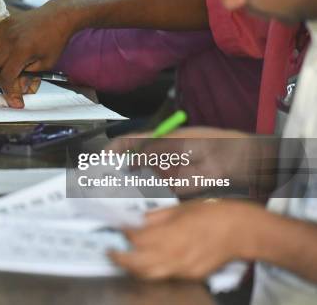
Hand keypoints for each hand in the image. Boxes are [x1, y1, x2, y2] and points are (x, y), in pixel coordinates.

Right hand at [0, 0, 76, 107]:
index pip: (6, 77)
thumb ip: (31, 77)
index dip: (9, 92)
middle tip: (11, 86)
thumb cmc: (55, 39)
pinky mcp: (2, 23)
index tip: (15, 101)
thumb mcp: (47, 63)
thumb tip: (20, 90)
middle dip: (1, 81)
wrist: (57, 17)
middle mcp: (9, 40)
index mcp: (22, 51)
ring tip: (3, 70)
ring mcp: (4, 30)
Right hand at [107, 127, 275, 194]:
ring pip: (141, 180)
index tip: (100, 159)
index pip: (130, 142)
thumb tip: (132, 162)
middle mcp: (161, 157)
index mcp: (161, 140)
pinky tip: (136, 205)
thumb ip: (156, 154)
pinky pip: (157, 194)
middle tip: (100, 184)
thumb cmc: (216, 145)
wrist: (245, 162)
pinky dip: (146, 199)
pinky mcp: (177, 188)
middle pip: (131, 163)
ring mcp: (168, 172)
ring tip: (112, 197)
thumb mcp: (183, 145)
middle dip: (115, 172)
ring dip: (128, 188)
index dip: (114, 149)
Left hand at [109, 200, 261, 279]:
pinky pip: (166, 274)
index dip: (123, 235)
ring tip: (125, 258)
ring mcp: (182, 268)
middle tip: (110, 251)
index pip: (136, 240)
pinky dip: (154, 269)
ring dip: (133, 268)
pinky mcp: (191, 275)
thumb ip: (154, 218)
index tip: (117, 229)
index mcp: (169, 235)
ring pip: (149, 274)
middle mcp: (174, 255)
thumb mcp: (178, 209)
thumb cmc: (211, 214)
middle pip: (137, 264)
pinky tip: (150, 260)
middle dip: (120, 258)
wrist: (239, 230)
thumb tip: (136, 222)